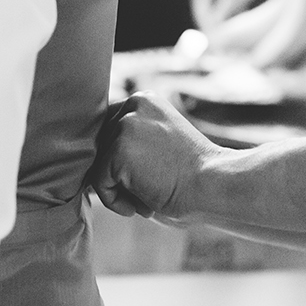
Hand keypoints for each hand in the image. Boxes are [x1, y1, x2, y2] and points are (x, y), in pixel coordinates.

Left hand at [91, 92, 224, 223]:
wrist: (213, 184)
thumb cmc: (194, 175)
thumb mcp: (160, 144)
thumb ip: (133, 141)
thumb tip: (92, 159)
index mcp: (145, 100)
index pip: (110, 131)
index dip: (123, 162)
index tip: (148, 179)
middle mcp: (132, 106)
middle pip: (101, 148)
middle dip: (121, 176)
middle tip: (151, 192)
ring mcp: (124, 126)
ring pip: (98, 166)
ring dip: (120, 190)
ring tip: (148, 198)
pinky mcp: (117, 149)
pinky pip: (98, 183)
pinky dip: (116, 202)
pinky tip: (143, 205)